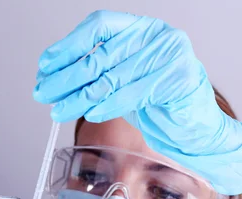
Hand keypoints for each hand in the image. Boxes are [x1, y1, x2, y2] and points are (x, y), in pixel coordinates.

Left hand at [33, 10, 241, 194]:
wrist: (198, 129)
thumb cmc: (161, 103)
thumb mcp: (124, 80)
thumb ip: (98, 72)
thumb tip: (53, 75)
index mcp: (143, 28)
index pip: (99, 26)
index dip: (69, 45)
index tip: (46, 65)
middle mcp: (158, 37)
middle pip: (101, 54)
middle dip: (66, 77)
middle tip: (44, 92)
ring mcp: (171, 56)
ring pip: (111, 77)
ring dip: (78, 97)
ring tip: (58, 109)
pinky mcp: (178, 81)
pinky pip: (131, 95)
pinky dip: (106, 106)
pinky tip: (90, 113)